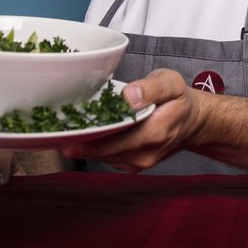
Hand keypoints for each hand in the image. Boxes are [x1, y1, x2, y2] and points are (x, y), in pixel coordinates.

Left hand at [61, 68, 203, 172]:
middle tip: (53, 133)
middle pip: (104, 152)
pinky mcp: (132, 164)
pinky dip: (94, 148)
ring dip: (85, 146)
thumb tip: (128, 97)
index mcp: (154, 132)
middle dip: (79, 143)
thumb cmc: (179, 100)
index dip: (89, 140)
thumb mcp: (172, 83)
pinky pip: (108, 158)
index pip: (114, 141)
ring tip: (64, 131)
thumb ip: (152, 88)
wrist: (194, 122)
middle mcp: (145, 153)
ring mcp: (139, 162)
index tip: (66, 136)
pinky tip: (84, 135)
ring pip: (103, 157)